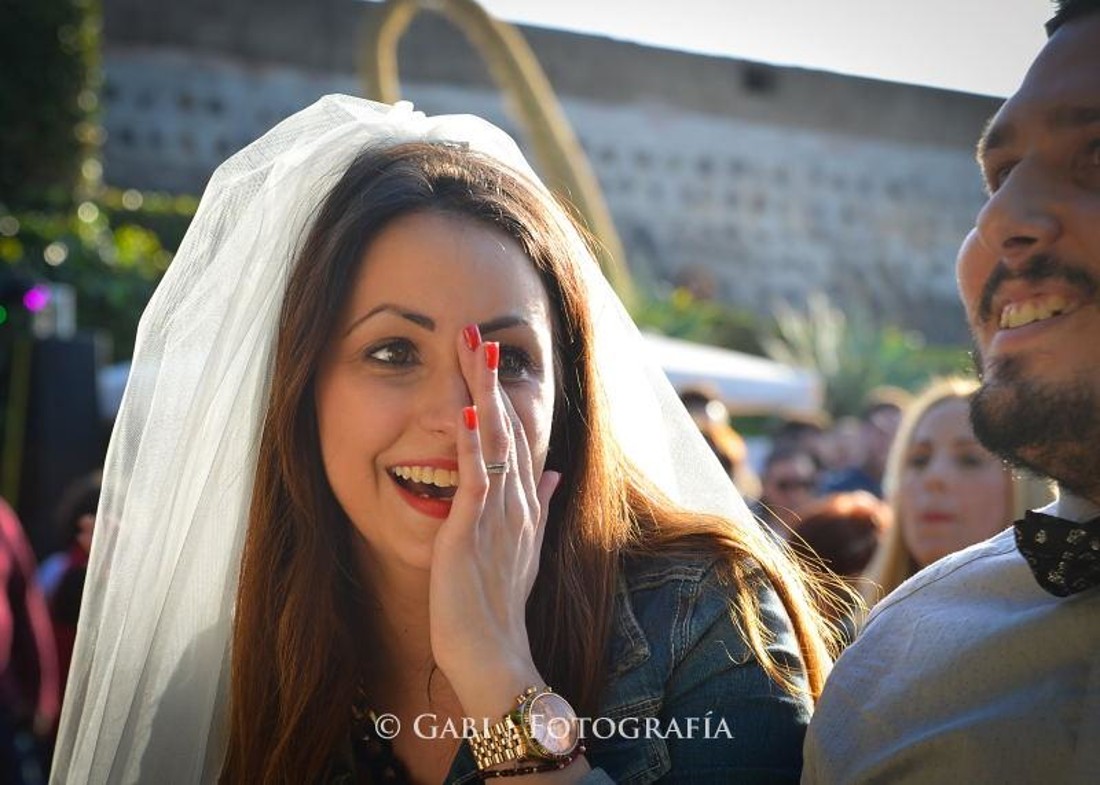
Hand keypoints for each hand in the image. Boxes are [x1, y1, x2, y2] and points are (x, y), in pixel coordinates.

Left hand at [428, 326, 560, 718]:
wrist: (494, 656)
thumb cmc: (499, 606)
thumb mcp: (523, 549)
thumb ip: (539, 506)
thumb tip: (552, 472)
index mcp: (526, 505)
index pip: (519, 437)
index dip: (506, 395)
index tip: (492, 358)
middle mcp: (518, 503)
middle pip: (510, 426)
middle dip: (493, 378)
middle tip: (477, 332)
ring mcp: (500, 515)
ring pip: (495, 440)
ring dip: (484, 391)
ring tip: (472, 347)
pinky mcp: (474, 532)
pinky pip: (477, 476)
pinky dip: (472, 441)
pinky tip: (466, 409)